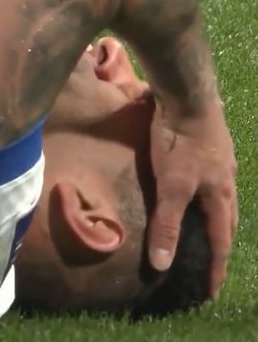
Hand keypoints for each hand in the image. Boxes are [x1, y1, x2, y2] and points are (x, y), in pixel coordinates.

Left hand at [148, 98, 236, 298]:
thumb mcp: (171, 187)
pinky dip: (206, 199)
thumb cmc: (179, 143)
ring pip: (221, 202)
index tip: (211, 293)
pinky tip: (194, 194)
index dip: (216, 269)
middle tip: (212, 266)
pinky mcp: (209, 149)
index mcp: (221, 197)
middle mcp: (226, 183)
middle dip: (220, 248)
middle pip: (227, 223)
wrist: (187, 97)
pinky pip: (212, 184)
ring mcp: (220, 164)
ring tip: (204, 234)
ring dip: (215, 222)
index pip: (221, 243)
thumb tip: (162, 265)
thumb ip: (166, 224)